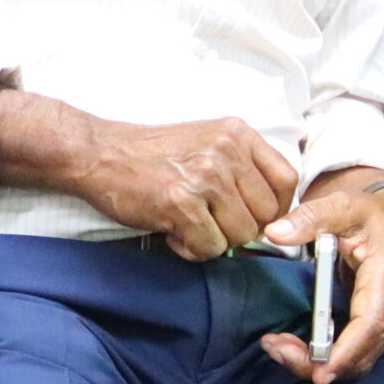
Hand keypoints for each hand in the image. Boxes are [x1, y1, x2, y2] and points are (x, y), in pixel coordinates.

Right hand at [67, 115, 299, 260]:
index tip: (252, 216)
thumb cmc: (146, 154)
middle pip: (266, 214)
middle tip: (208, 223)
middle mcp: (226, 151)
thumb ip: (240, 167)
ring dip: (214, 241)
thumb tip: (271, 218)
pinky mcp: (182, 204)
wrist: (96, 153)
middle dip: (239, 228)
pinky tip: (172, 233)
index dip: (275, 208)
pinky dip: (191, 250)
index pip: (286, 180)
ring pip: (241, 235)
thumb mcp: (205, 141)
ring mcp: (204, 177)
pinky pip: (210, 248)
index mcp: (236, 133)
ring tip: (186, 225)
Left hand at [257, 179, 383, 383]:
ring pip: (360, 359)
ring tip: (276, 347)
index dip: (347, 351)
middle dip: (318, 361)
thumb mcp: (341, 204)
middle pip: (363, 351)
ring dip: (318, 362)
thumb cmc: (371, 212)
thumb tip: (273, 232)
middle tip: (275, 349)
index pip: (372, 323)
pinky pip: (357, 353)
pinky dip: (327, 357)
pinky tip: (293, 346)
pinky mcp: (383, 327)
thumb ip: (308, 217)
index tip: (320, 372)